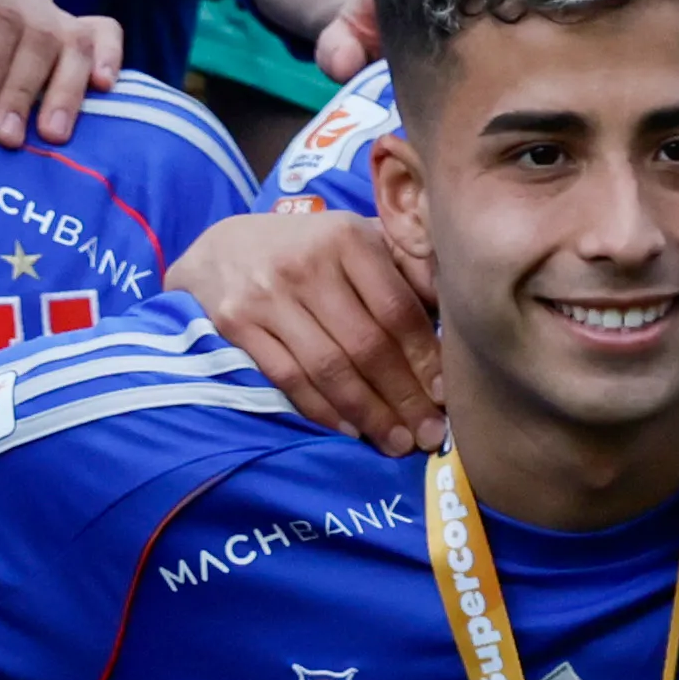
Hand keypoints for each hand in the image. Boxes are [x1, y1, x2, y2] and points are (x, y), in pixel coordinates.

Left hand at [0, 0, 115, 144]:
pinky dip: (108, 56)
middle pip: (34, 30)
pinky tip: (102, 86)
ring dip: (62, 90)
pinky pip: (103, 32)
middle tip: (6, 134)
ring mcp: (46, 2)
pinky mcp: (72, 25)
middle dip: (20, 87)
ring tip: (50, 134)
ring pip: (69, 38)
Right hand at [167, 201, 440, 451]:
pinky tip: (349, 428)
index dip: (424, 358)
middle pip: (366, 345)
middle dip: (402, 396)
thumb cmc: (309, 248)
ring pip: (328, 367)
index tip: (444, 396)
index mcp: (347, 239)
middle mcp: (306, 265)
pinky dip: (321, 409)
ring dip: (367, 412)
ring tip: (395, 442)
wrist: (222, 247)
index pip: (396, 310)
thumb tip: (456, 310)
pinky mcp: (235, 323)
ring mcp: (266, 296)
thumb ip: (407, 265)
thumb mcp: (358, 237)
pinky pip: (286, 377)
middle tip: (428, 435)